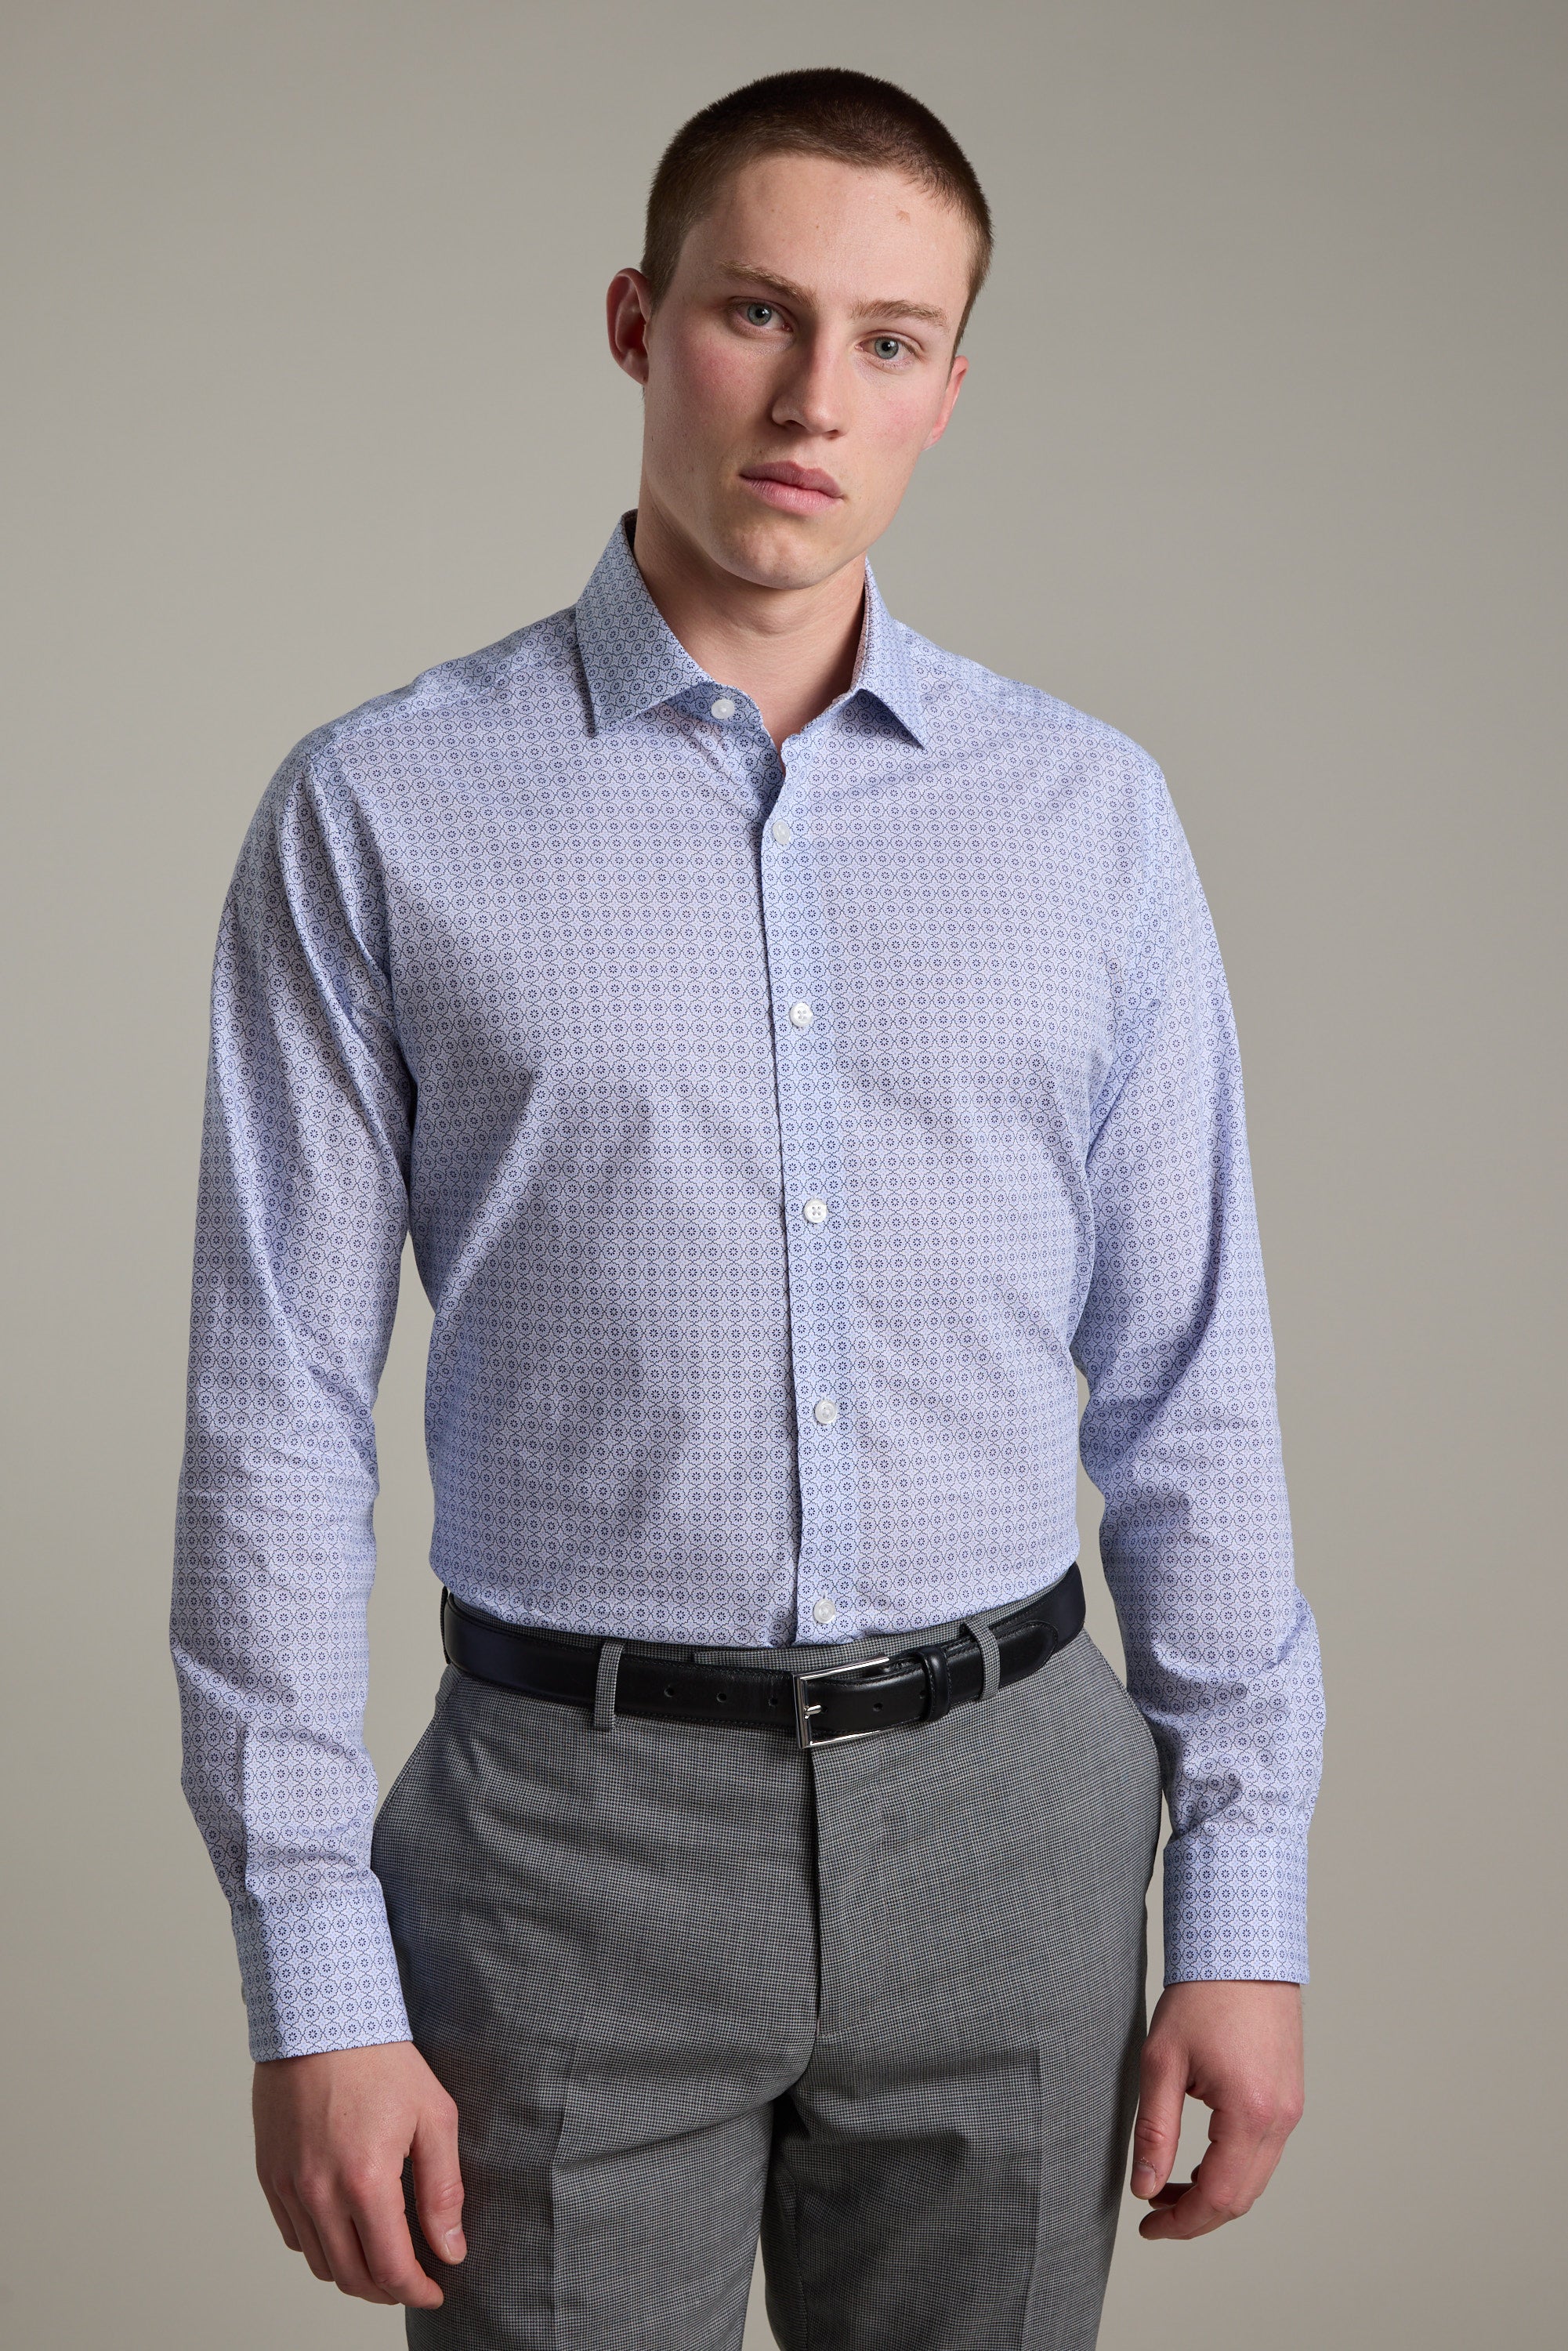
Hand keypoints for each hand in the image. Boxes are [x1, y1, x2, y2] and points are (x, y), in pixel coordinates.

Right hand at [253, 2041, 465, 2307]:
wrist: (319, 2017)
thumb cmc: (380, 2060)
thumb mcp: (433, 2115)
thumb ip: (443, 2189)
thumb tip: (452, 2248)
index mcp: (366, 2180)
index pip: (391, 2268)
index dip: (417, 2291)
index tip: (436, 2290)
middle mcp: (319, 2192)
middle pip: (351, 2277)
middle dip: (387, 2290)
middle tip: (412, 2279)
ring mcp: (288, 2185)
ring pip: (320, 2262)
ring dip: (353, 2272)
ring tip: (382, 2255)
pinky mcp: (268, 2174)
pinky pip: (293, 2235)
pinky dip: (321, 2245)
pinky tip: (346, 2227)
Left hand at [1130, 1980, 1303, 2240]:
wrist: (1244, 1950)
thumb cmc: (1202, 1996)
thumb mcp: (1162, 2062)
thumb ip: (1154, 2131)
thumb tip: (1144, 2188)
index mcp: (1249, 2113)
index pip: (1218, 2197)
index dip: (1181, 2222)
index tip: (1148, 2228)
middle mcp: (1281, 2119)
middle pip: (1242, 2197)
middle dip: (1196, 2215)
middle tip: (1153, 2210)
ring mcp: (1291, 2109)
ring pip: (1255, 2178)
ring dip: (1214, 2193)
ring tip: (1167, 2184)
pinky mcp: (1290, 2098)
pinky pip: (1264, 2153)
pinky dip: (1232, 2168)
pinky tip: (1199, 2159)